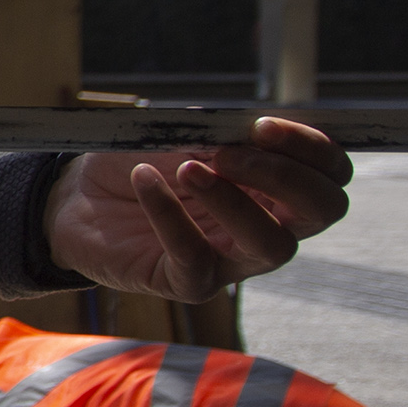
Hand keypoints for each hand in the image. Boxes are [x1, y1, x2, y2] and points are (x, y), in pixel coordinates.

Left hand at [43, 117, 349, 301]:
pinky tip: (145, 179)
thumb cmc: (140, 162)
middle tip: (228, 153)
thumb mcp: (183, 135)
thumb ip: (221, 133)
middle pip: (321, 211)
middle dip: (284, 175)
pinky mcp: (187, 282)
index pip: (330, 173)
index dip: (311, 148)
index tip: (263, 124)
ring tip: (187, 169)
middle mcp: (267, 224)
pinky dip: (169, 213)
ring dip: (235, 201)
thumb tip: (250, 134)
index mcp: (276, 185)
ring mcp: (232, 260)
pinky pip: (194, 256)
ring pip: (272, 244)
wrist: (77, 197)